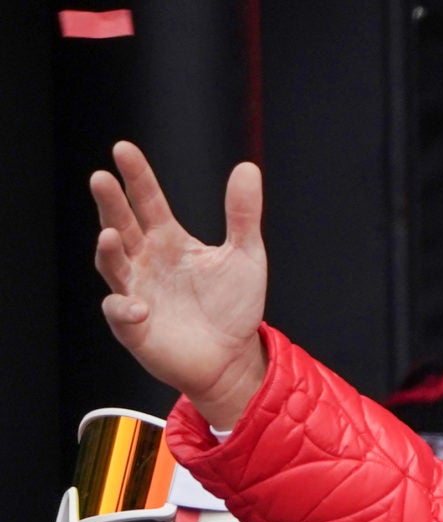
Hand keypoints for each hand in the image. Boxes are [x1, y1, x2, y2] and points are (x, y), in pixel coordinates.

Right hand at [90, 142, 271, 428]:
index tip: (123, 149)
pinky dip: (125, 309)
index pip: (147, 201)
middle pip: (121, 225)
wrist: (234, 358)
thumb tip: (248, 168)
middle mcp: (145, 261)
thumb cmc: (233, 307)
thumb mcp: (246, 256)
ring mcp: (136, 292)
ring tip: (109, 234)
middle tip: (101, 178)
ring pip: (113, 266)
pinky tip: (139, 307)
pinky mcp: (134, 327)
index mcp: (167, 239)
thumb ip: (243, 215)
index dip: (136, 176)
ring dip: (108, 251)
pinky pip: (121, 314)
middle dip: (110, 203)